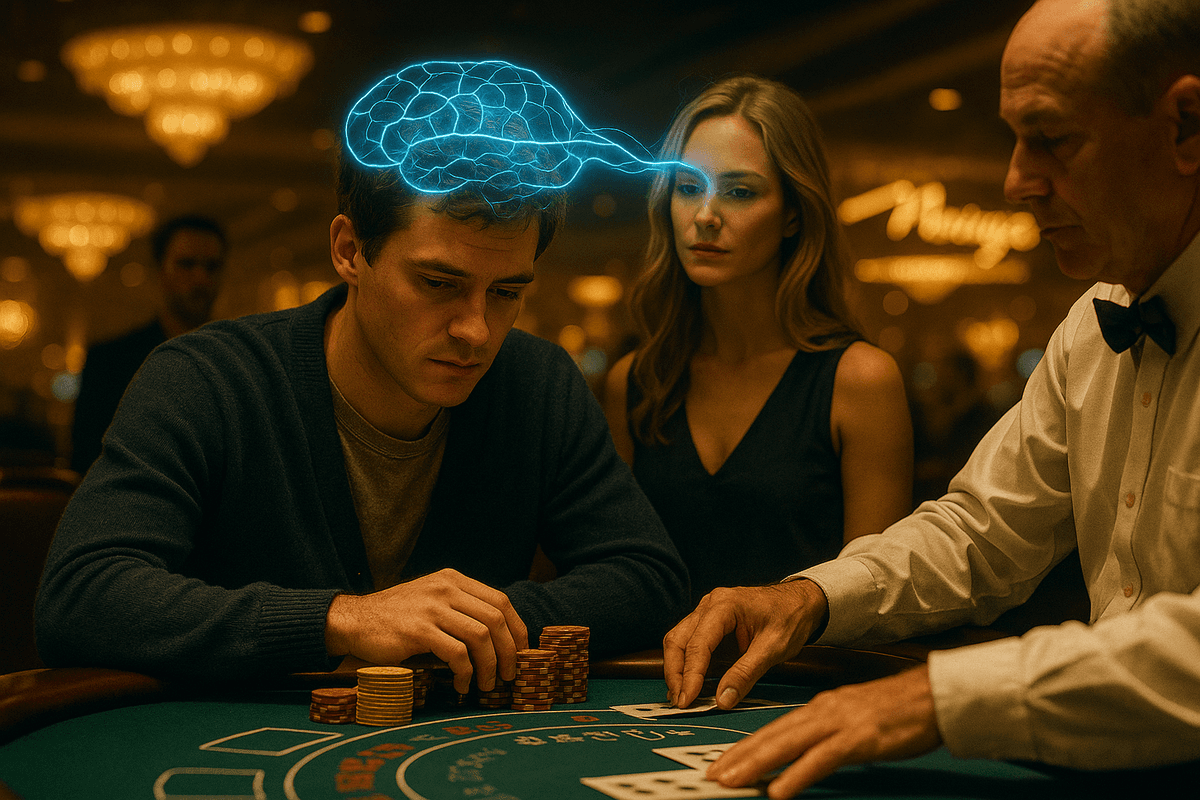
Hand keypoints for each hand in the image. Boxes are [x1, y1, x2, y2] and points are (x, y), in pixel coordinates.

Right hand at [325, 568, 527, 692]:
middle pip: (496, 619)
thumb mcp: (432, 599)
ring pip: (480, 637)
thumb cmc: (396, 616)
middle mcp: (446, 589)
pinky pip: (457, 654)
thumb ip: (461, 608)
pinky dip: (466, 673)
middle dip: (509, 651)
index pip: (501, 601)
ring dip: (490, 666)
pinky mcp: (418, 630)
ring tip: (486, 684)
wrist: (354, 620)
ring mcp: (432, 608)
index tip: (521, 652)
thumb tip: (500, 638)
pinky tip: (462, 684)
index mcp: (453, 580)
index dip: (517, 629)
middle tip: (508, 674)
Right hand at [663, 580, 827, 709]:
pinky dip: (687, 664)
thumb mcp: (773, 648)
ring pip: (679, 641)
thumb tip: (723, 700)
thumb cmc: (790, 618)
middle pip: (678, 640)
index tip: (687, 699)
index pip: (699, 643)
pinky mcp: (710, 624)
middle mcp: (709, 605)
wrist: (801, 602)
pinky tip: (690, 684)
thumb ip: (746, 673)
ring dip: (677, 669)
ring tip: (682, 696)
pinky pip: (690, 643)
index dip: (690, 674)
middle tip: (680, 701)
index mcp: (724, 605)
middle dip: (676, 673)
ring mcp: (707, 612)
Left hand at [707, 666, 940, 798]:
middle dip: (739, 757)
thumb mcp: (851, 719)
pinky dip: (798, 775)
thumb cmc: (897, 712)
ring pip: (788, 745)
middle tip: (712, 775)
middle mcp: (823, 712)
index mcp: (819, 708)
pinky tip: (779, 790)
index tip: (722, 763)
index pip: (773, 729)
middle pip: (772, 736)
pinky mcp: (860, 739)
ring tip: (732, 781)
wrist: (933, 696)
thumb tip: (800, 753)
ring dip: (757, 764)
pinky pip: (822, 759)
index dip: (744, 747)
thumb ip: (824, 734)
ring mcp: (840, 724)